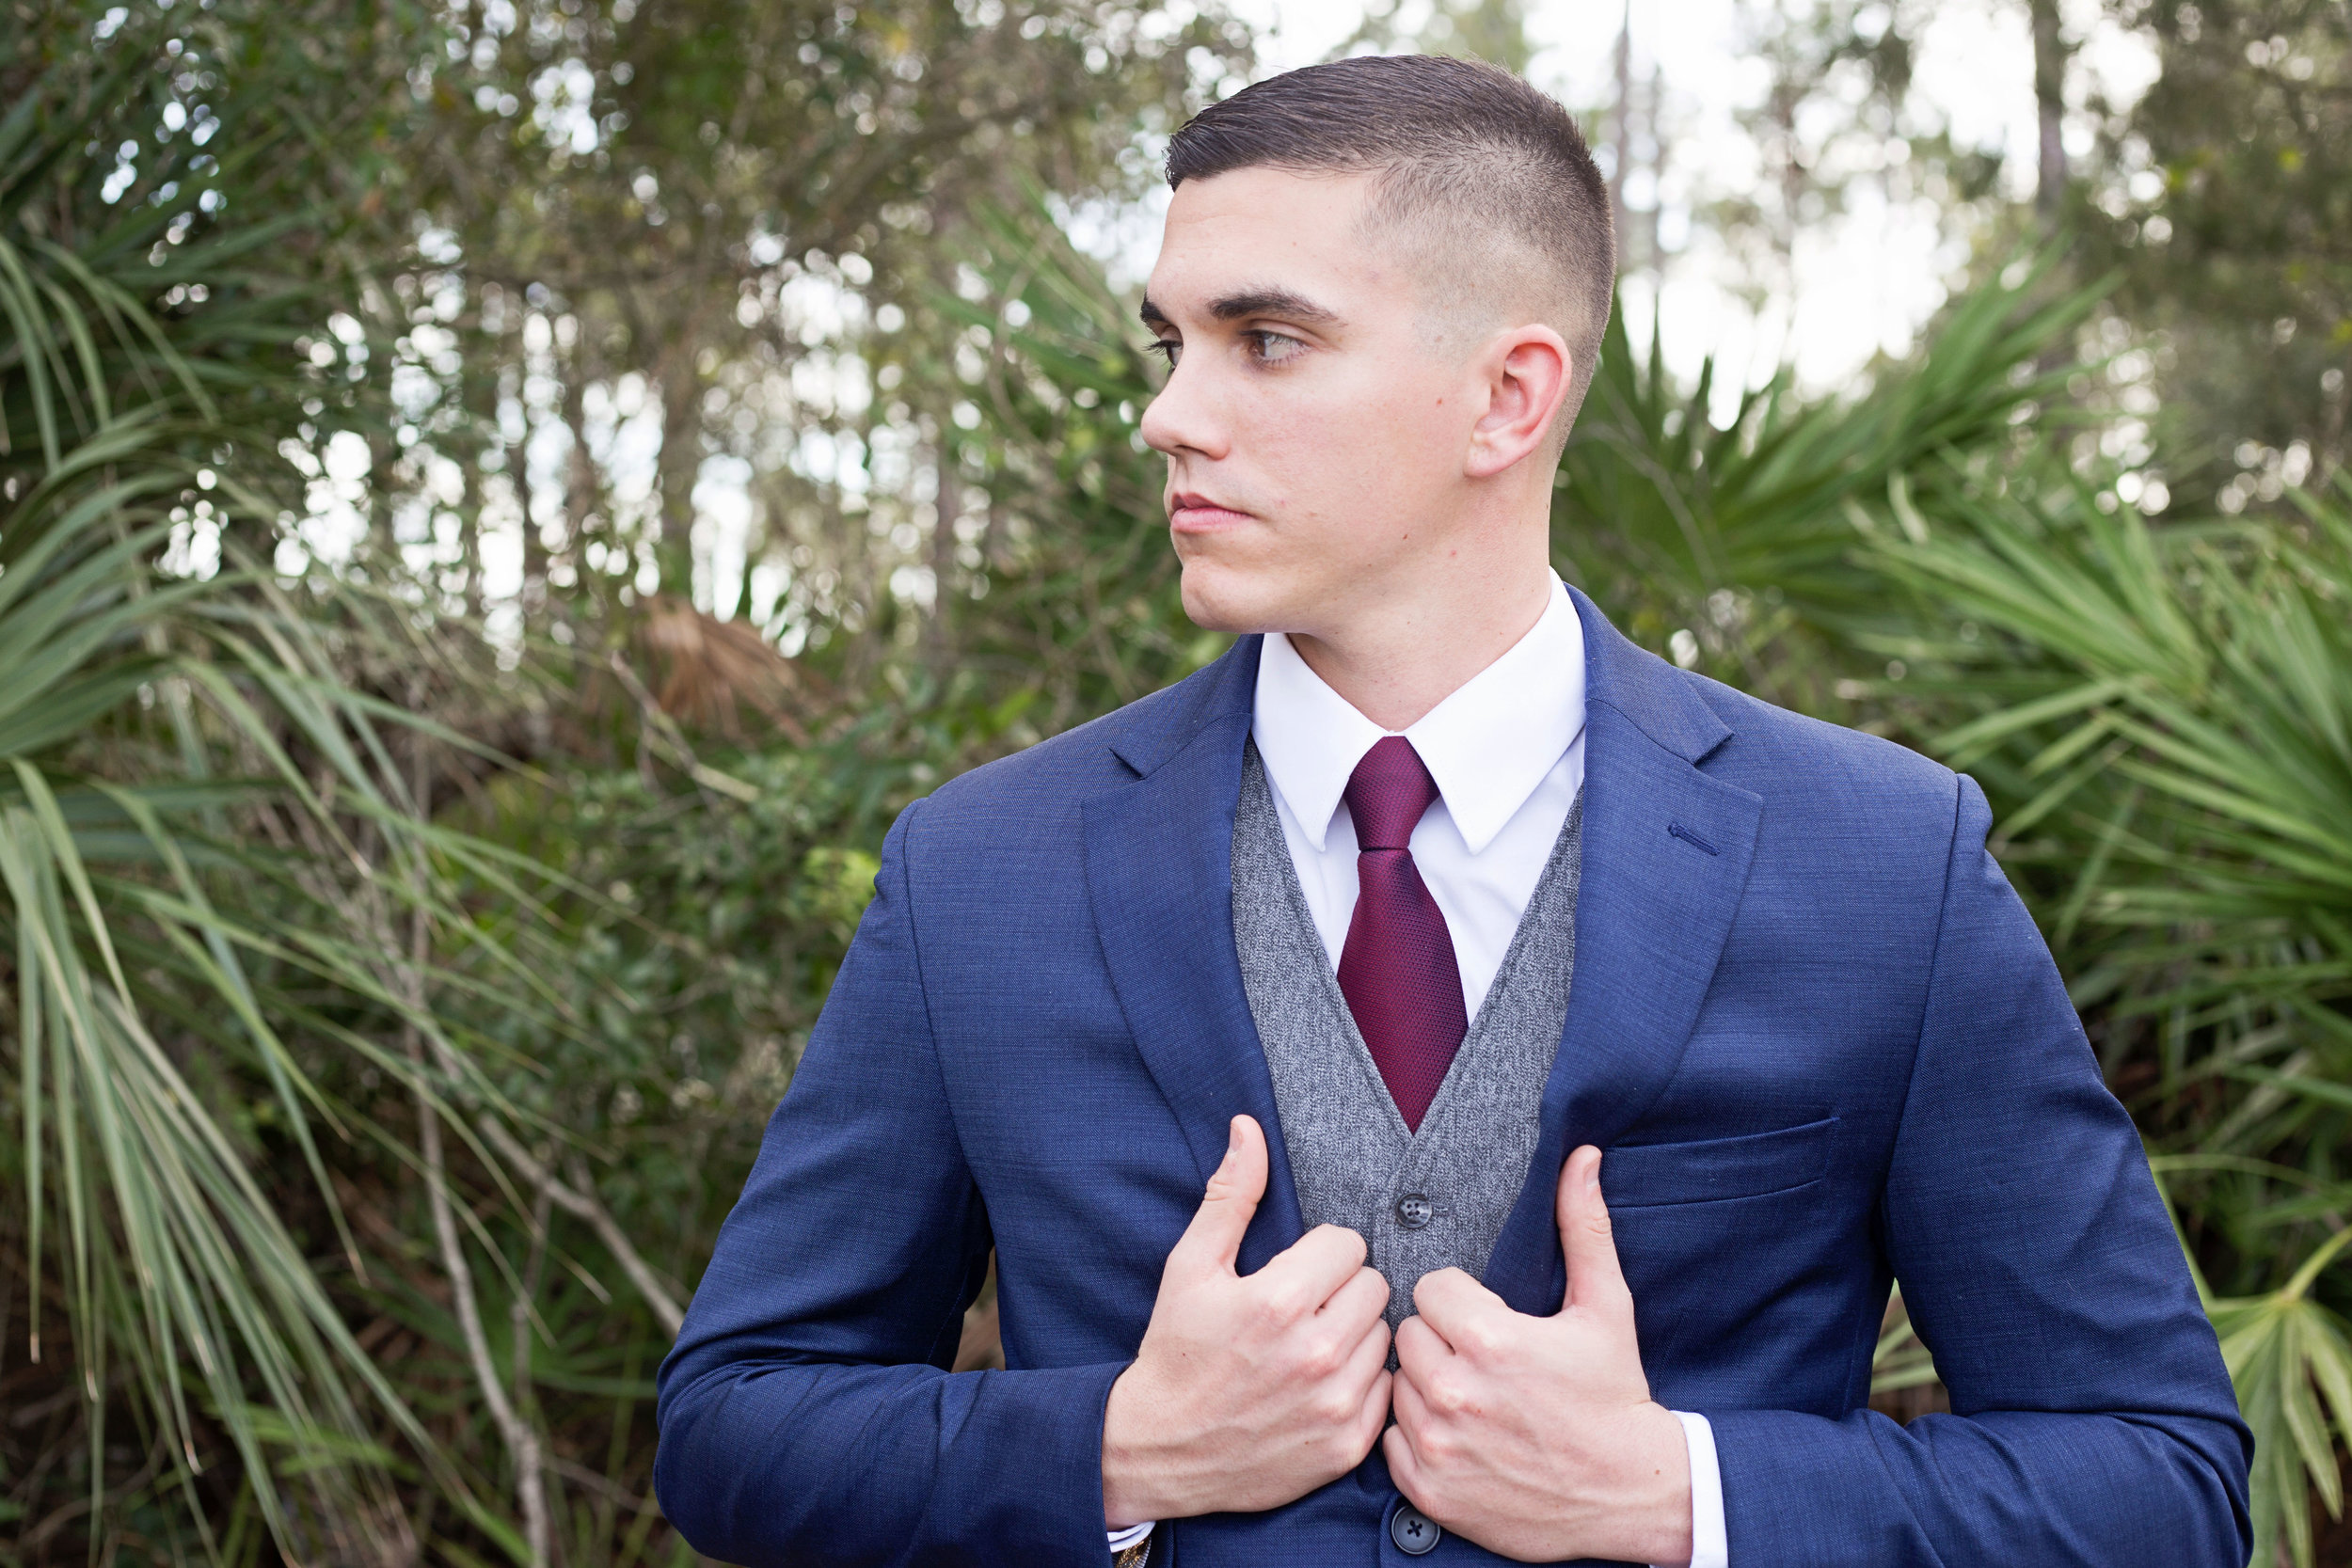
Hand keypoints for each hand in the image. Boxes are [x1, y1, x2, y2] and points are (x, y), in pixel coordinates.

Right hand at [1101, 1115, 1392, 1524]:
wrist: (1162, 1450)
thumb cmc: (1176, 1351)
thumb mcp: (1190, 1267)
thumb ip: (1230, 1195)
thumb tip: (1249, 1128)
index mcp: (1277, 1300)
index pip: (1349, 1244)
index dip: (1320, 1254)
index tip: (1293, 1274)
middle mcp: (1315, 1352)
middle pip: (1375, 1286)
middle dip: (1342, 1290)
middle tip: (1305, 1309)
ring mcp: (1335, 1402)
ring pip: (1385, 1336)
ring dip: (1356, 1335)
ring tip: (1313, 1346)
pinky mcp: (1347, 1443)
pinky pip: (1387, 1389)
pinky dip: (1363, 1384)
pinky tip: (1323, 1384)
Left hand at [1384, 1145, 1691, 1565]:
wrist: (1631, 1495)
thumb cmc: (1616, 1396)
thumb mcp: (1605, 1307)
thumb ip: (1583, 1227)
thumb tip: (1581, 1156)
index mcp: (1491, 1339)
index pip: (1430, 1289)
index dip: (1459, 1300)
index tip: (1487, 1319)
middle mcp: (1456, 1392)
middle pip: (1407, 1335)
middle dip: (1439, 1340)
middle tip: (1479, 1359)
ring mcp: (1440, 1446)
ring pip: (1396, 1385)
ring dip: (1425, 1387)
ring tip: (1470, 1395)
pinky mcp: (1431, 1490)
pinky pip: (1390, 1441)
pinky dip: (1416, 1438)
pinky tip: (1457, 1434)